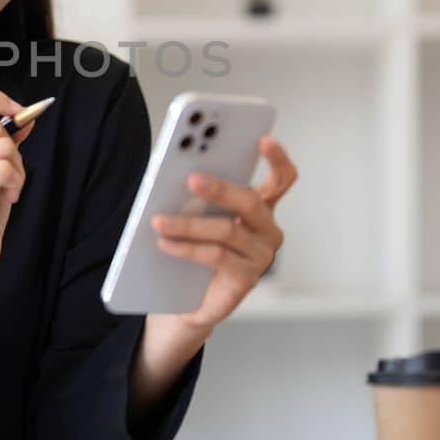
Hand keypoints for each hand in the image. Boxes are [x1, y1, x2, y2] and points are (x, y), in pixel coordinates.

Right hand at [0, 85, 35, 296]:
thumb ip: (4, 142)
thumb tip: (26, 117)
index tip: (15, 111)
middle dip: (14, 150)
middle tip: (10, 176)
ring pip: (3, 147)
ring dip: (17, 169)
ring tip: (8, 189)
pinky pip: (4, 169)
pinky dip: (16, 183)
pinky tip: (8, 198)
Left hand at [150, 135, 296, 332]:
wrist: (185, 300)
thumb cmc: (192, 250)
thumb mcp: (195, 216)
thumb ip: (197, 196)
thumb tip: (177, 172)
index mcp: (260, 208)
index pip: (281, 180)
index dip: (277, 159)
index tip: (264, 139)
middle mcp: (267, 231)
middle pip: (250, 202)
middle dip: (220, 188)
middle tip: (191, 178)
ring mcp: (260, 256)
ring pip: (227, 231)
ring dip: (189, 224)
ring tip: (158, 220)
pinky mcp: (246, 280)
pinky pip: (216, 257)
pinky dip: (186, 248)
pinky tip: (165, 242)